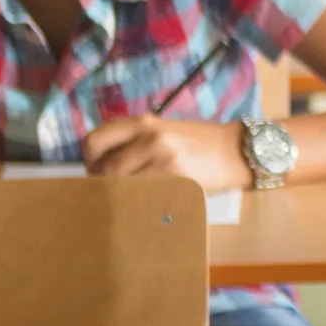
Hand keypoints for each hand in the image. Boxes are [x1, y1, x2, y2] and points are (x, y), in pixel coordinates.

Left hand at [83, 118, 248, 187]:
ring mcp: (163, 156)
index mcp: (143, 122)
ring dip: (123, 196)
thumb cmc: (199, 144)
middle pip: (106, 169)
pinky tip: (150, 202)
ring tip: (134, 199)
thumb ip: (134, 142)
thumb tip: (103, 169)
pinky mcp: (176, 176)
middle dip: (105, 185)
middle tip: (115, 193)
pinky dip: (142, 202)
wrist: (237, 151)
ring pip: (123, 185)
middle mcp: (150, 136)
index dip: (89, 161)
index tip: (96, 172)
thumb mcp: (164, 131)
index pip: (94, 141)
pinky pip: (144, 194)